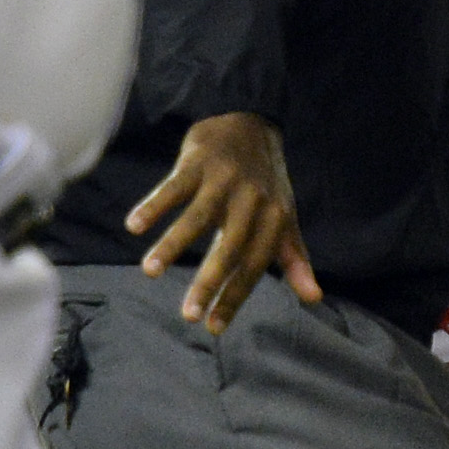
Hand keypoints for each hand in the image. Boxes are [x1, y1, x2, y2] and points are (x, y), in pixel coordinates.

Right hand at [124, 113, 321, 332]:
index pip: (254, 266)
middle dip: (208, 282)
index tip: (212, 327)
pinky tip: (134, 225)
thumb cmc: (266, 183)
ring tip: (150, 271)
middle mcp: (251, 201)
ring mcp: (224, 179)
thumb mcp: (284, 218)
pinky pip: (174, 185)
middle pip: (228, 247)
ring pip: (197, 216)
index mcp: (274, 219)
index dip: (234, 297)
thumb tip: (314, 298)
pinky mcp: (198, 160)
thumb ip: (295, 259)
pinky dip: (154, 204)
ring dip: (173, 244)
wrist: (253, 121)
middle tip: (187, 316)